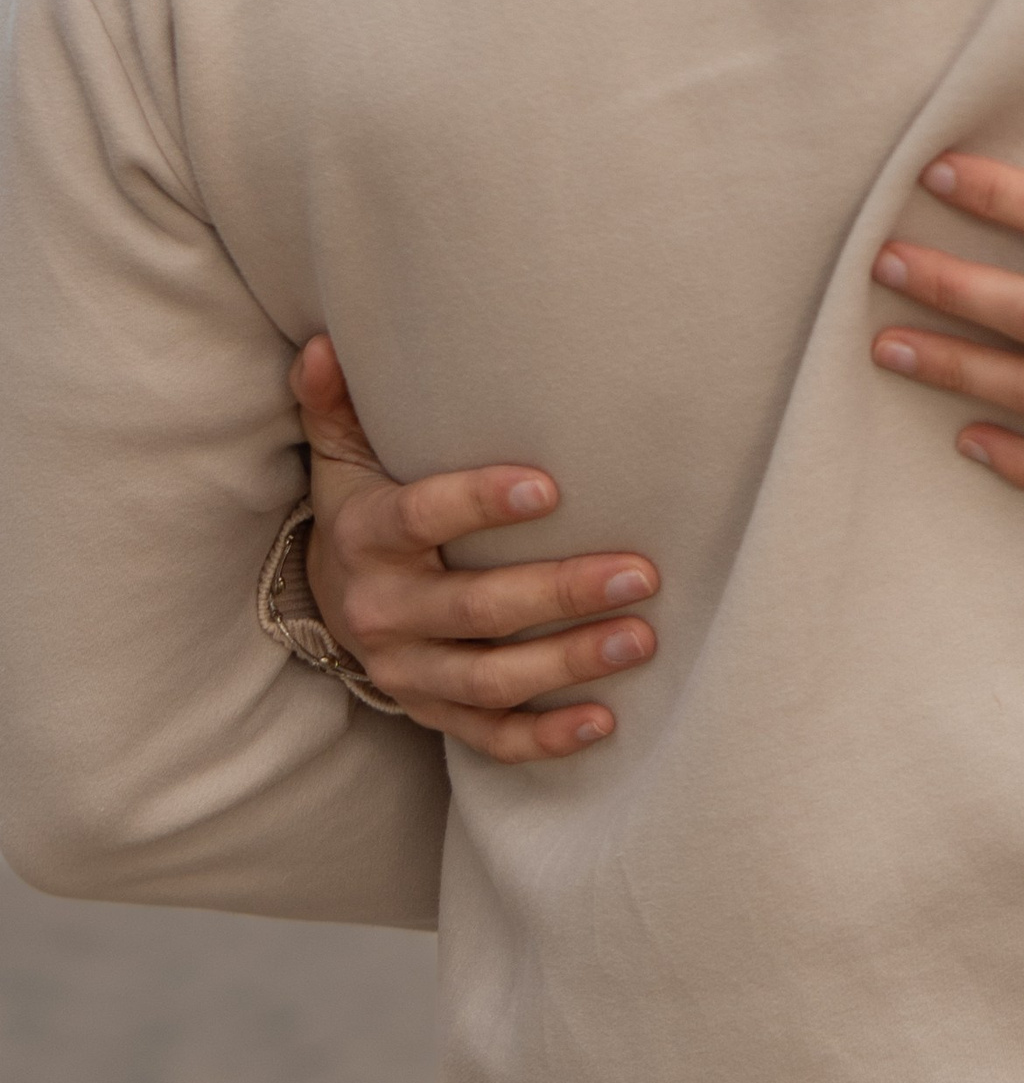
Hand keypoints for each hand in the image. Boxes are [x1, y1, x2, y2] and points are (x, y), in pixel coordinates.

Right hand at [289, 336, 660, 763]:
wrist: (326, 597)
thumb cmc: (361, 506)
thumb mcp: (341, 455)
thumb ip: (336, 402)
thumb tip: (323, 343)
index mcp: (366, 537)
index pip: (421, 519)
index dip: (480, 504)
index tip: (551, 488)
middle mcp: (383, 611)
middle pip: (476, 609)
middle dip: (560, 593)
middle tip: (641, 574)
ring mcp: (406, 670)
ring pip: (490, 679)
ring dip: (568, 664)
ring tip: (641, 639)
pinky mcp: (429, 709)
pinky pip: (487, 735)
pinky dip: (543, 738)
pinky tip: (604, 721)